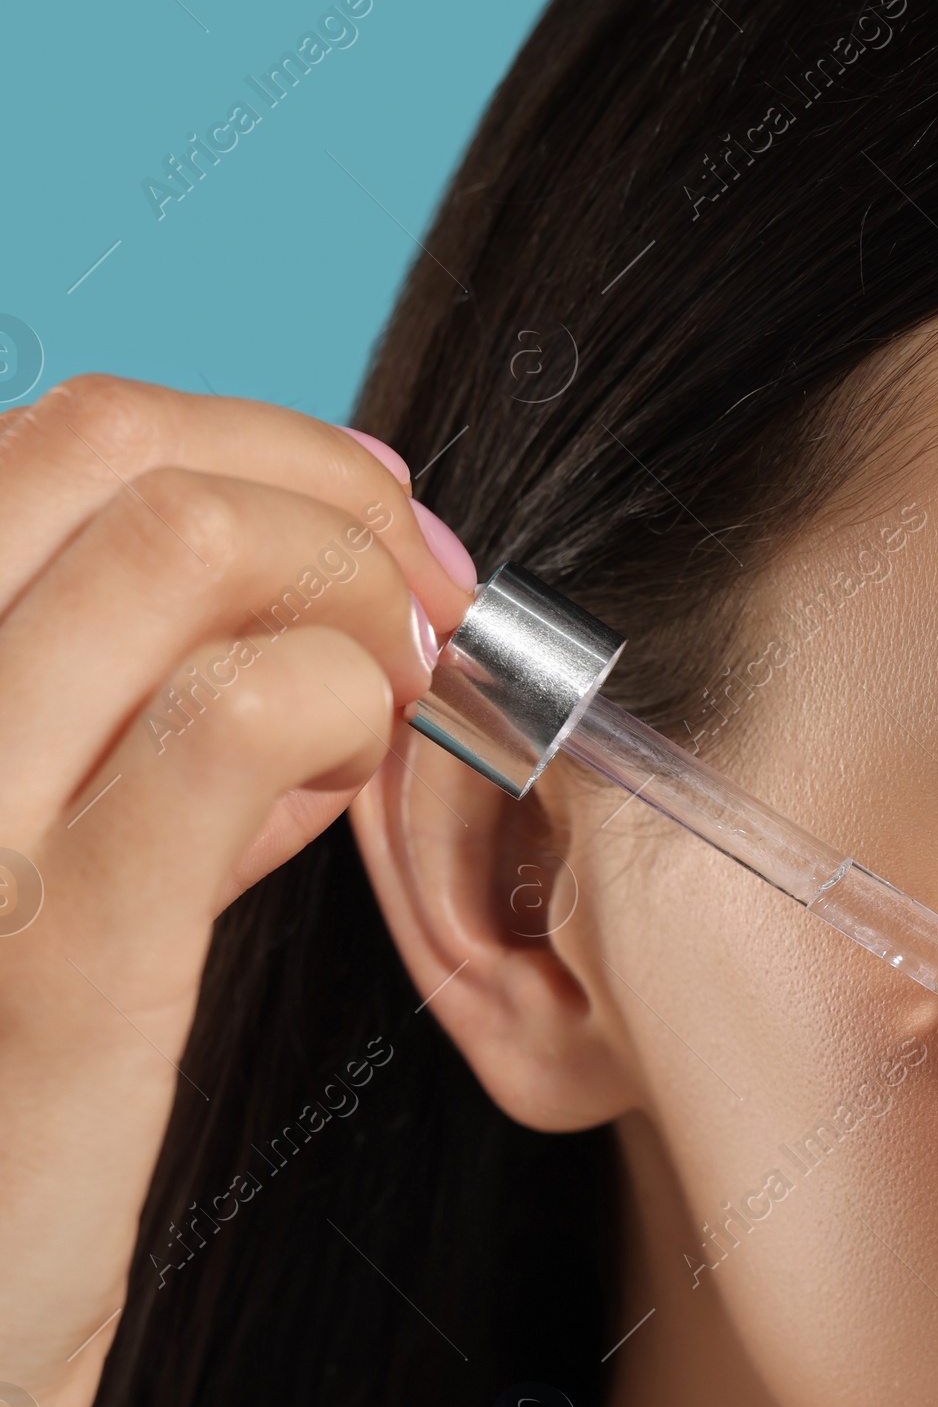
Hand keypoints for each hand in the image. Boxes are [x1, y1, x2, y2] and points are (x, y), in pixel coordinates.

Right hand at [0, 374, 473, 1406]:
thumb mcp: (35, 899)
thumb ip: (140, 770)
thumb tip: (300, 672)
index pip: (51, 443)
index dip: (246, 445)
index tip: (371, 518)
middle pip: (102, 445)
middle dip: (318, 483)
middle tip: (429, 586)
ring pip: (171, 545)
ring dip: (351, 581)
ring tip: (411, 679)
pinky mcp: (52, 963)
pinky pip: (221, 728)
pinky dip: (339, 700)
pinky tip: (366, 758)